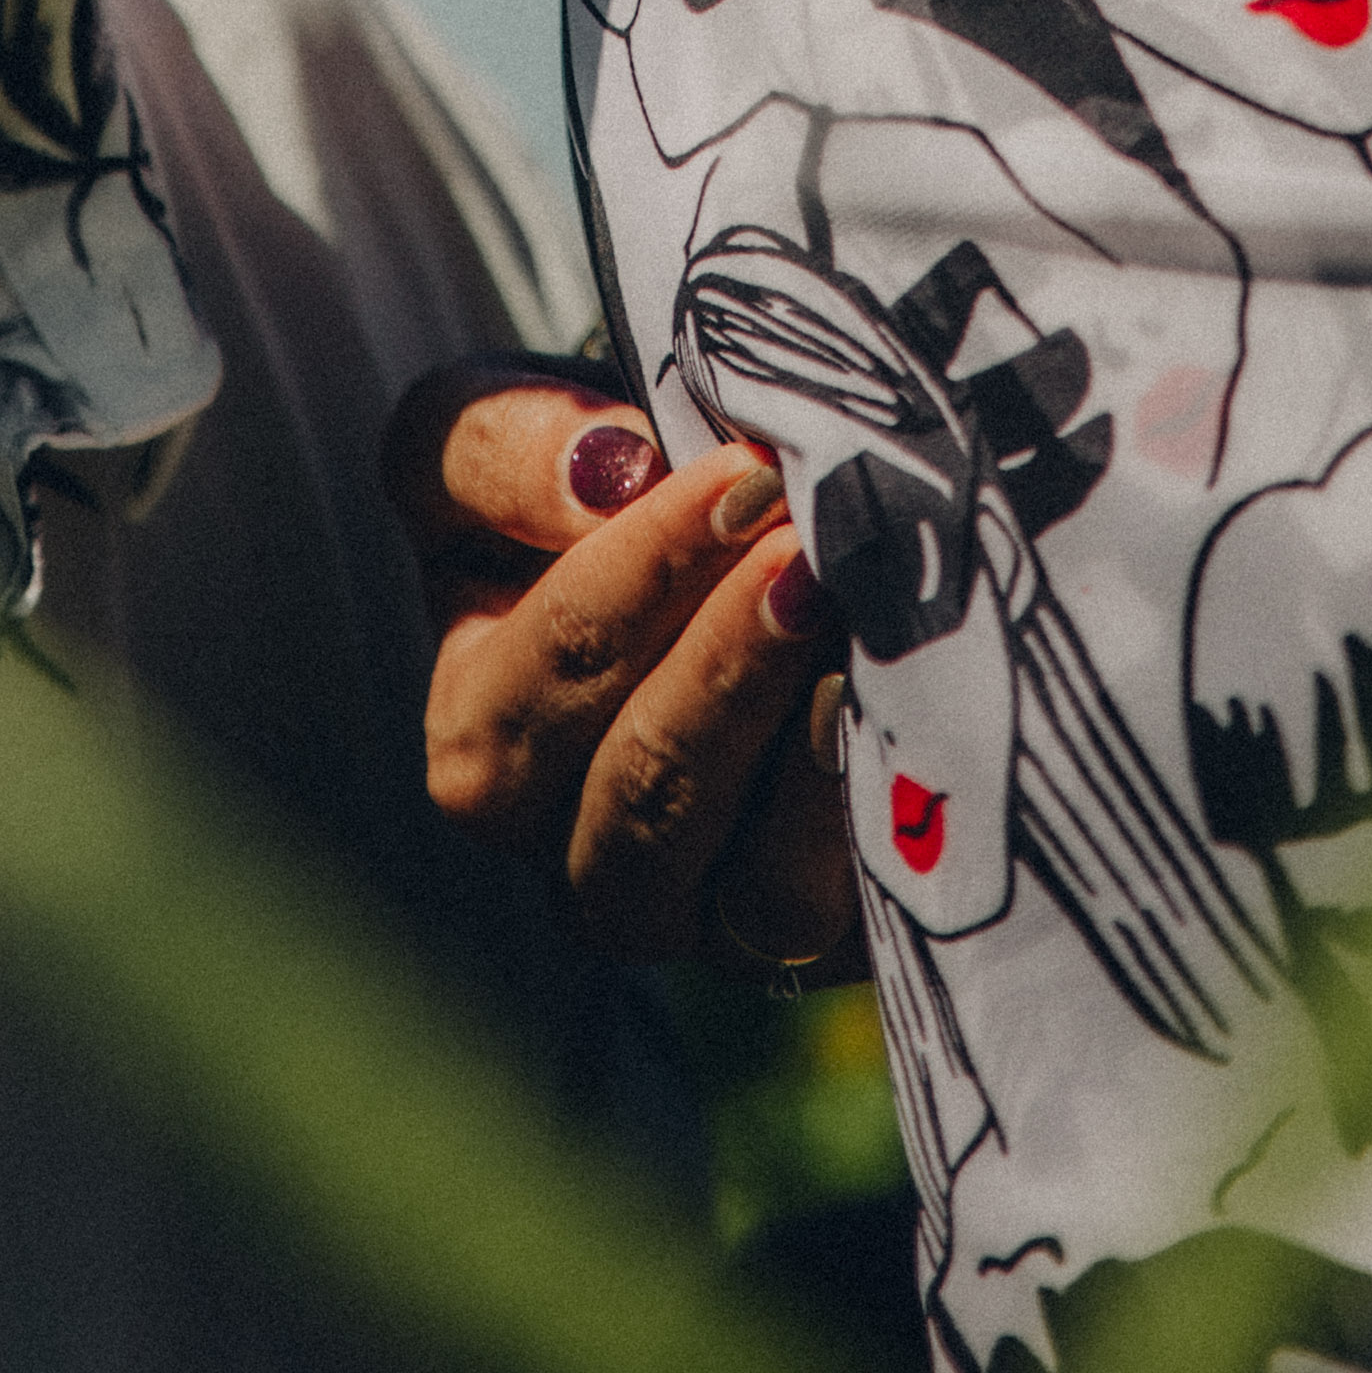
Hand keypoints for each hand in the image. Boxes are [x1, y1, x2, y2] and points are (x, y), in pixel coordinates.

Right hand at [385, 354, 861, 976]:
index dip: (644, 565)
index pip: (555, 661)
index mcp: (481, 740)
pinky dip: (848, 810)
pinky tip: (890, 709)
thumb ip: (507, 445)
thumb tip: (608, 470)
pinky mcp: (804, 939)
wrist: (726, 555)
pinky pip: (814, 904)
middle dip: (724, 657)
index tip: (737, 474)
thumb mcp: (500, 433)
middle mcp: (571, 856)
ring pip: (730, 865)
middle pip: (637, 777)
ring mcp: (693, 913)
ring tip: (844, 614)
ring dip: (786, 734)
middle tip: (805, 547)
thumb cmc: (589, 487)